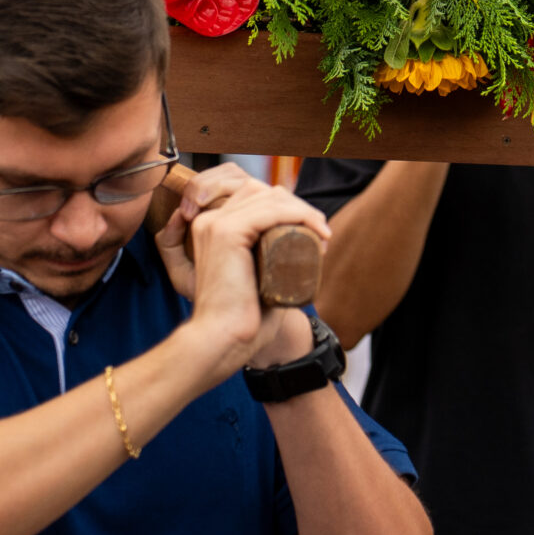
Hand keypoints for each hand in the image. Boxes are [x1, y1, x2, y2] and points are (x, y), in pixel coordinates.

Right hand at [157, 167, 328, 375]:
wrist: (221, 342)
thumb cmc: (243, 321)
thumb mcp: (258, 282)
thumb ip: (270, 268)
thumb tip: (302, 257)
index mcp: (213, 228)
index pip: (256, 197)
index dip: (289, 207)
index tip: (315, 232)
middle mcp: (210, 220)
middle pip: (264, 193)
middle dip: (298, 206)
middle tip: (322, 233)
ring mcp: (215, 224)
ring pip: (270, 199)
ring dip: (304, 211)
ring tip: (323, 235)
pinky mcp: (226, 233)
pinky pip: (269, 211)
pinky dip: (298, 215)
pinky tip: (316, 229)